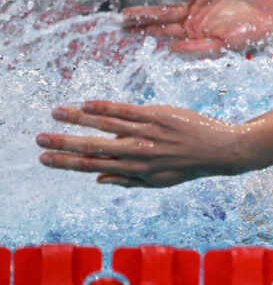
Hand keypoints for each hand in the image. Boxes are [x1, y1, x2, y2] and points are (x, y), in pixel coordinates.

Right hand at [36, 100, 249, 187]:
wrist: (221, 151)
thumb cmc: (189, 165)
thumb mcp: (160, 181)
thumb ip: (129, 180)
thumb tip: (97, 179)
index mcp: (137, 170)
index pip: (95, 166)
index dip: (68, 163)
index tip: (45, 159)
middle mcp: (139, 153)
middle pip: (95, 147)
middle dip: (64, 143)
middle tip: (39, 139)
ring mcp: (148, 133)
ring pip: (107, 125)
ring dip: (78, 119)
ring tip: (56, 113)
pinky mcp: (158, 116)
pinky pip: (127, 111)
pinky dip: (106, 107)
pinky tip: (87, 103)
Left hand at [123, 0, 272, 54]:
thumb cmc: (255, 36)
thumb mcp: (225, 46)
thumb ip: (199, 48)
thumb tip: (171, 50)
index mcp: (199, 30)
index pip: (167, 30)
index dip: (146, 30)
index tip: (125, 32)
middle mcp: (200, 12)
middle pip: (166, 11)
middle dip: (146, 14)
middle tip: (123, 16)